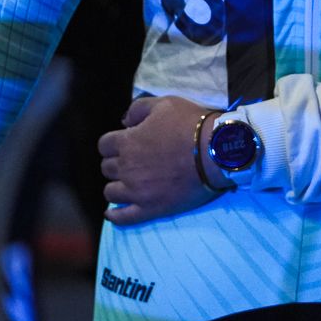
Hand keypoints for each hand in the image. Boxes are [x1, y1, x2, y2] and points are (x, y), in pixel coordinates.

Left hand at [99, 95, 225, 224]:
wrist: (215, 152)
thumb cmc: (191, 125)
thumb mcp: (165, 104)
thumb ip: (139, 109)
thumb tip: (124, 121)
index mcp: (127, 142)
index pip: (104, 145)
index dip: (113, 143)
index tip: (125, 143)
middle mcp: (127, 168)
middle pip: (107, 168)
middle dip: (116, 163)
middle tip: (132, 161)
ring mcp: (137, 191)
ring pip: (111, 192)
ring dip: (116, 186)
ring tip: (128, 183)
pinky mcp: (150, 208)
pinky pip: (123, 217)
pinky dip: (115, 215)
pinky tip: (112, 212)